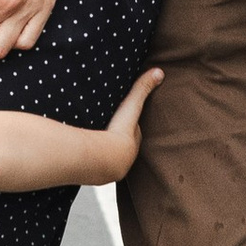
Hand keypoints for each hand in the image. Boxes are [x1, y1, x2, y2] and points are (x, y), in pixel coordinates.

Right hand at [93, 64, 161, 182]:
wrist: (104, 160)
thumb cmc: (119, 132)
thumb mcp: (131, 106)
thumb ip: (142, 88)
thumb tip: (160, 72)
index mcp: (133, 140)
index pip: (133, 131)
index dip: (128, 124)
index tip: (123, 117)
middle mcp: (126, 156)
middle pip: (122, 144)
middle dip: (117, 138)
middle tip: (109, 129)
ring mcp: (113, 167)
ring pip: (109, 155)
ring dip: (104, 150)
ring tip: (96, 143)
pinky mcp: (98, 173)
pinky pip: (96, 164)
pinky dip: (92, 159)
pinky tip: (85, 157)